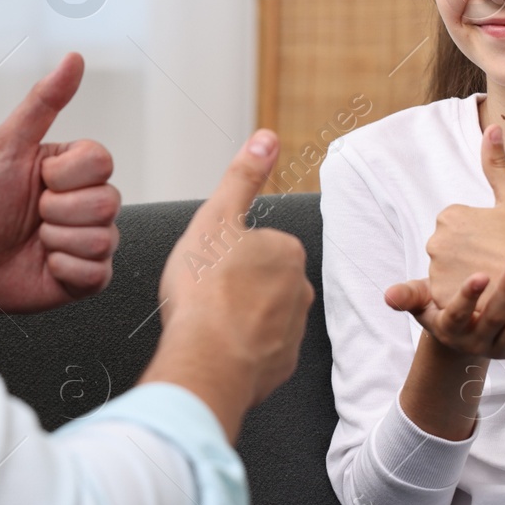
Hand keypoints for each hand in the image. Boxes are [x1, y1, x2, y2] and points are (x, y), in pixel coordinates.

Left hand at [0, 52, 121, 312]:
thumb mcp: (7, 144)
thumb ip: (44, 101)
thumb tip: (74, 59)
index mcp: (76, 170)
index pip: (102, 163)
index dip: (65, 175)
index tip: (37, 180)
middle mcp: (89, 204)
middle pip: (107, 203)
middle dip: (58, 211)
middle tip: (32, 214)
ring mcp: (90, 241)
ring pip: (102, 239)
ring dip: (56, 242)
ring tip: (34, 240)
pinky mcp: (86, 278)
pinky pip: (96, 273)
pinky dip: (63, 270)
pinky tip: (44, 265)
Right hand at [142, 130, 313, 441]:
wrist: (207, 362)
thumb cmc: (206, 293)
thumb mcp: (216, 217)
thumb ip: (243, 177)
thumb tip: (267, 139)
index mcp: (287, 252)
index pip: (255, 244)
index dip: (224, 254)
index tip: (207, 267)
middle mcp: (300, 290)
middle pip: (259, 280)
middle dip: (234, 287)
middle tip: (204, 296)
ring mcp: (293, 330)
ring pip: (259, 316)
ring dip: (235, 318)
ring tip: (208, 324)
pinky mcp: (281, 365)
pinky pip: (258, 350)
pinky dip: (239, 349)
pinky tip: (216, 347)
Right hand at [386, 257, 504, 361]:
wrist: (464, 332)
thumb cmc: (442, 305)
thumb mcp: (423, 300)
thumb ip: (408, 295)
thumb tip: (389, 296)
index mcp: (449, 328)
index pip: (458, 314)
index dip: (468, 297)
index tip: (479, 274)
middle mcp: (473, 342)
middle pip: (492, 319)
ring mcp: (496, 350)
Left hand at [425, 123, 504, 364]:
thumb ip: (496, 164)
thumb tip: (492, 128)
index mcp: (449, 215)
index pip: (456, 227)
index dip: (478, 238)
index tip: (497, 242)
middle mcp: (436, 240)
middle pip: (449, 250)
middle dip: (468, 257)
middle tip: (496, 261)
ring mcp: (437, 270)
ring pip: (448, 273)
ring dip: (464, 277)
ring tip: (492, 278)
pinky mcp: (441, 296)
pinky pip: (446, 295)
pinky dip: (461, 297)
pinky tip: (482, 297)